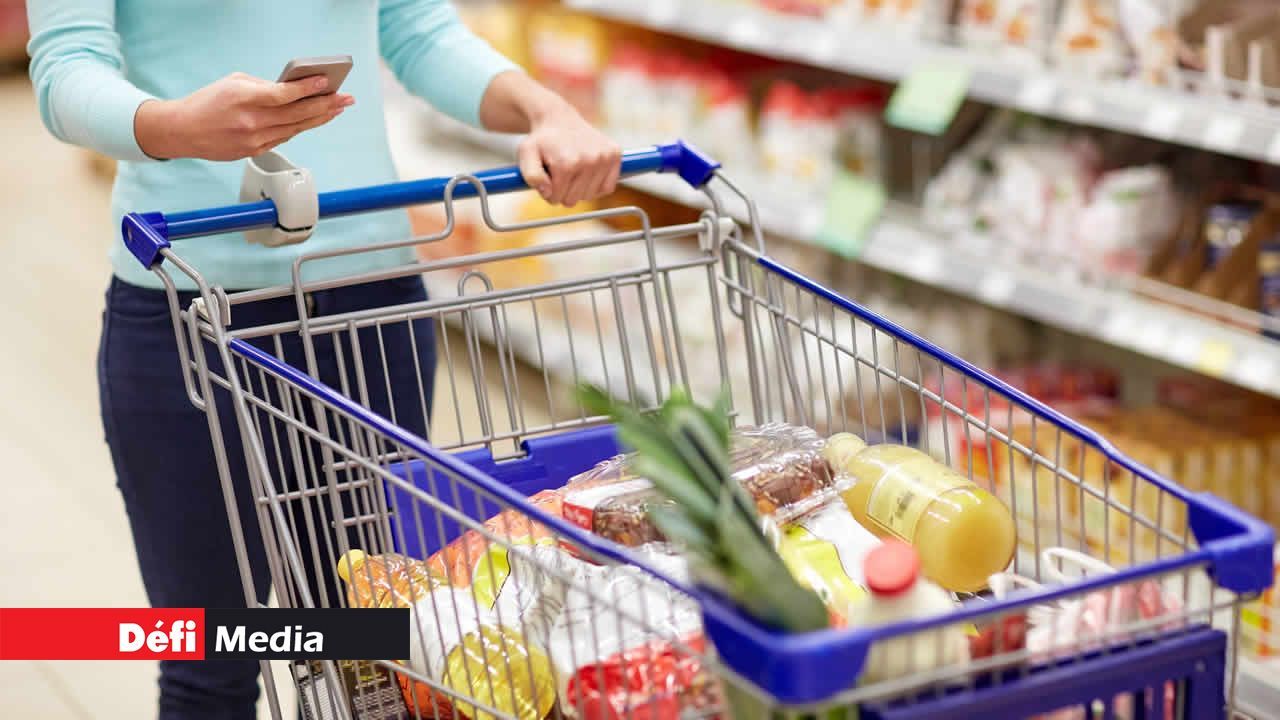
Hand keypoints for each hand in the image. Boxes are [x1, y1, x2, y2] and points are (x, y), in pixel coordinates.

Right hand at [135, 72, 353, 160]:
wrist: (183, 131)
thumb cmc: (207, 102)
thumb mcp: (232, 83)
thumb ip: (264, 85)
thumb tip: (293, 90)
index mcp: (243, 99)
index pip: (283, 94)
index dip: (308, 89)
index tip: (326, 82)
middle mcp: (251, 122)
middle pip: (297, 114)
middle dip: (326, 105)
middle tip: (345, 99)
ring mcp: (254, 140)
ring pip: (296, 128)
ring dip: (320, 118)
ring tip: (337, 109)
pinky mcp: (255, 151)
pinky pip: (285, 137)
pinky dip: (301, 127)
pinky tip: (314, 120)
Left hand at [515, 107, 620, 206]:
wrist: (559, 119)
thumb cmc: (542, 140)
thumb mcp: (526, 154)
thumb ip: (531, 176)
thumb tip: (548, 192)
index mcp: (567, 163)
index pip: (557, 197)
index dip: (548, 191)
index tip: (547, 178)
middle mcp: (590, 160)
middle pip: (574, 199)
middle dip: (563, 191)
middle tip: (559, 174)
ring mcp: (605, 157)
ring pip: (590, 195)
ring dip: (580, 189)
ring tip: (573, 170)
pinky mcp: (615, 154)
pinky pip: (607, 188)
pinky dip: (596, 186)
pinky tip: (587, 174)